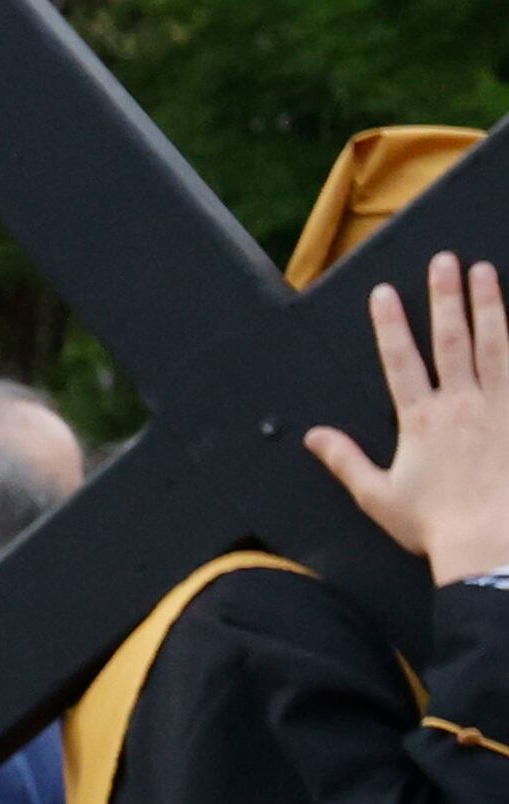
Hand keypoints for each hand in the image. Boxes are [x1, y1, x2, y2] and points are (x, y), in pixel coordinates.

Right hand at [307, 252, 508, 584]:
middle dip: (445, 297)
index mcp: (420, 421)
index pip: (400, 361)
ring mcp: (498, 406)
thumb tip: (314, 437)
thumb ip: (346, 461)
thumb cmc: (434, 524)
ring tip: (484, 272)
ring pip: (494, 344)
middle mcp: (459, 404)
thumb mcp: (378, 497)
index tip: (386, 292)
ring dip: (488, 305)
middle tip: (444, 261)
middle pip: (451, 340)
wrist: (491, 542)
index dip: (391, 325)